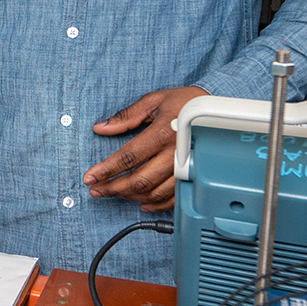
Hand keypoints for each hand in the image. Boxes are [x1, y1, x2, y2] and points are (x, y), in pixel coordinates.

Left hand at [84, 85, 207, 210]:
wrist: (216, 110)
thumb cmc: (185, 102)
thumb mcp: (154, 101)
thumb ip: (127, 116)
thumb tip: (102, 128)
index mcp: (162, 133)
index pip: (127, 157)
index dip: (106, 170)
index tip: (90, 178)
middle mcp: (174, 153)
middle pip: (139, 180)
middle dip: (114, 188)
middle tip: (97, 190)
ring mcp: (186, 168)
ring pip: (155, 193)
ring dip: (131, 197)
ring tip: (114, 193)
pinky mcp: (193, 176)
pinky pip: (173, 198)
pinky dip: (155, 204)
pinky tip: (141, 202)